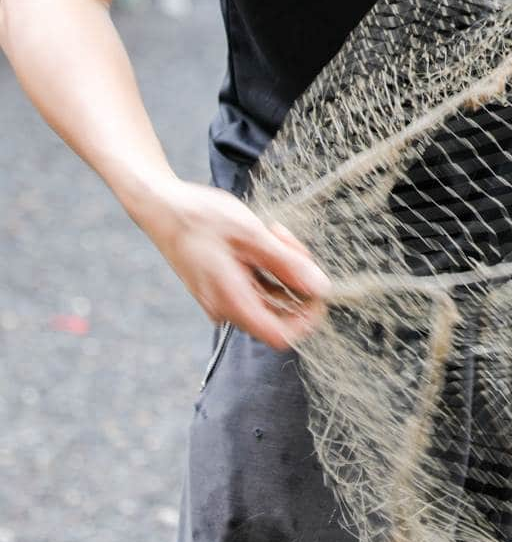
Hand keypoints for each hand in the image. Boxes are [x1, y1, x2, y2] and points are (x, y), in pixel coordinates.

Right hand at [141, 179, 331, 349]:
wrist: (160, 206)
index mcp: (232, 303)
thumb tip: (321, 288)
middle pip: (278, 310)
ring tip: (272, 231)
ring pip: (268, 294)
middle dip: (294, 278)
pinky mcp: (219, 285)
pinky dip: (265, 264)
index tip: (318, 289)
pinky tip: (261, 236)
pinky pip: (253, 284)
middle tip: (287, 240)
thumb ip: (288, 264)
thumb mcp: (252, 235)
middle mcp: (225, 308)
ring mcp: (220, 297)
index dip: (307, 318)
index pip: (282, 335)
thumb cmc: (200, 218)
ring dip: (280, 266)